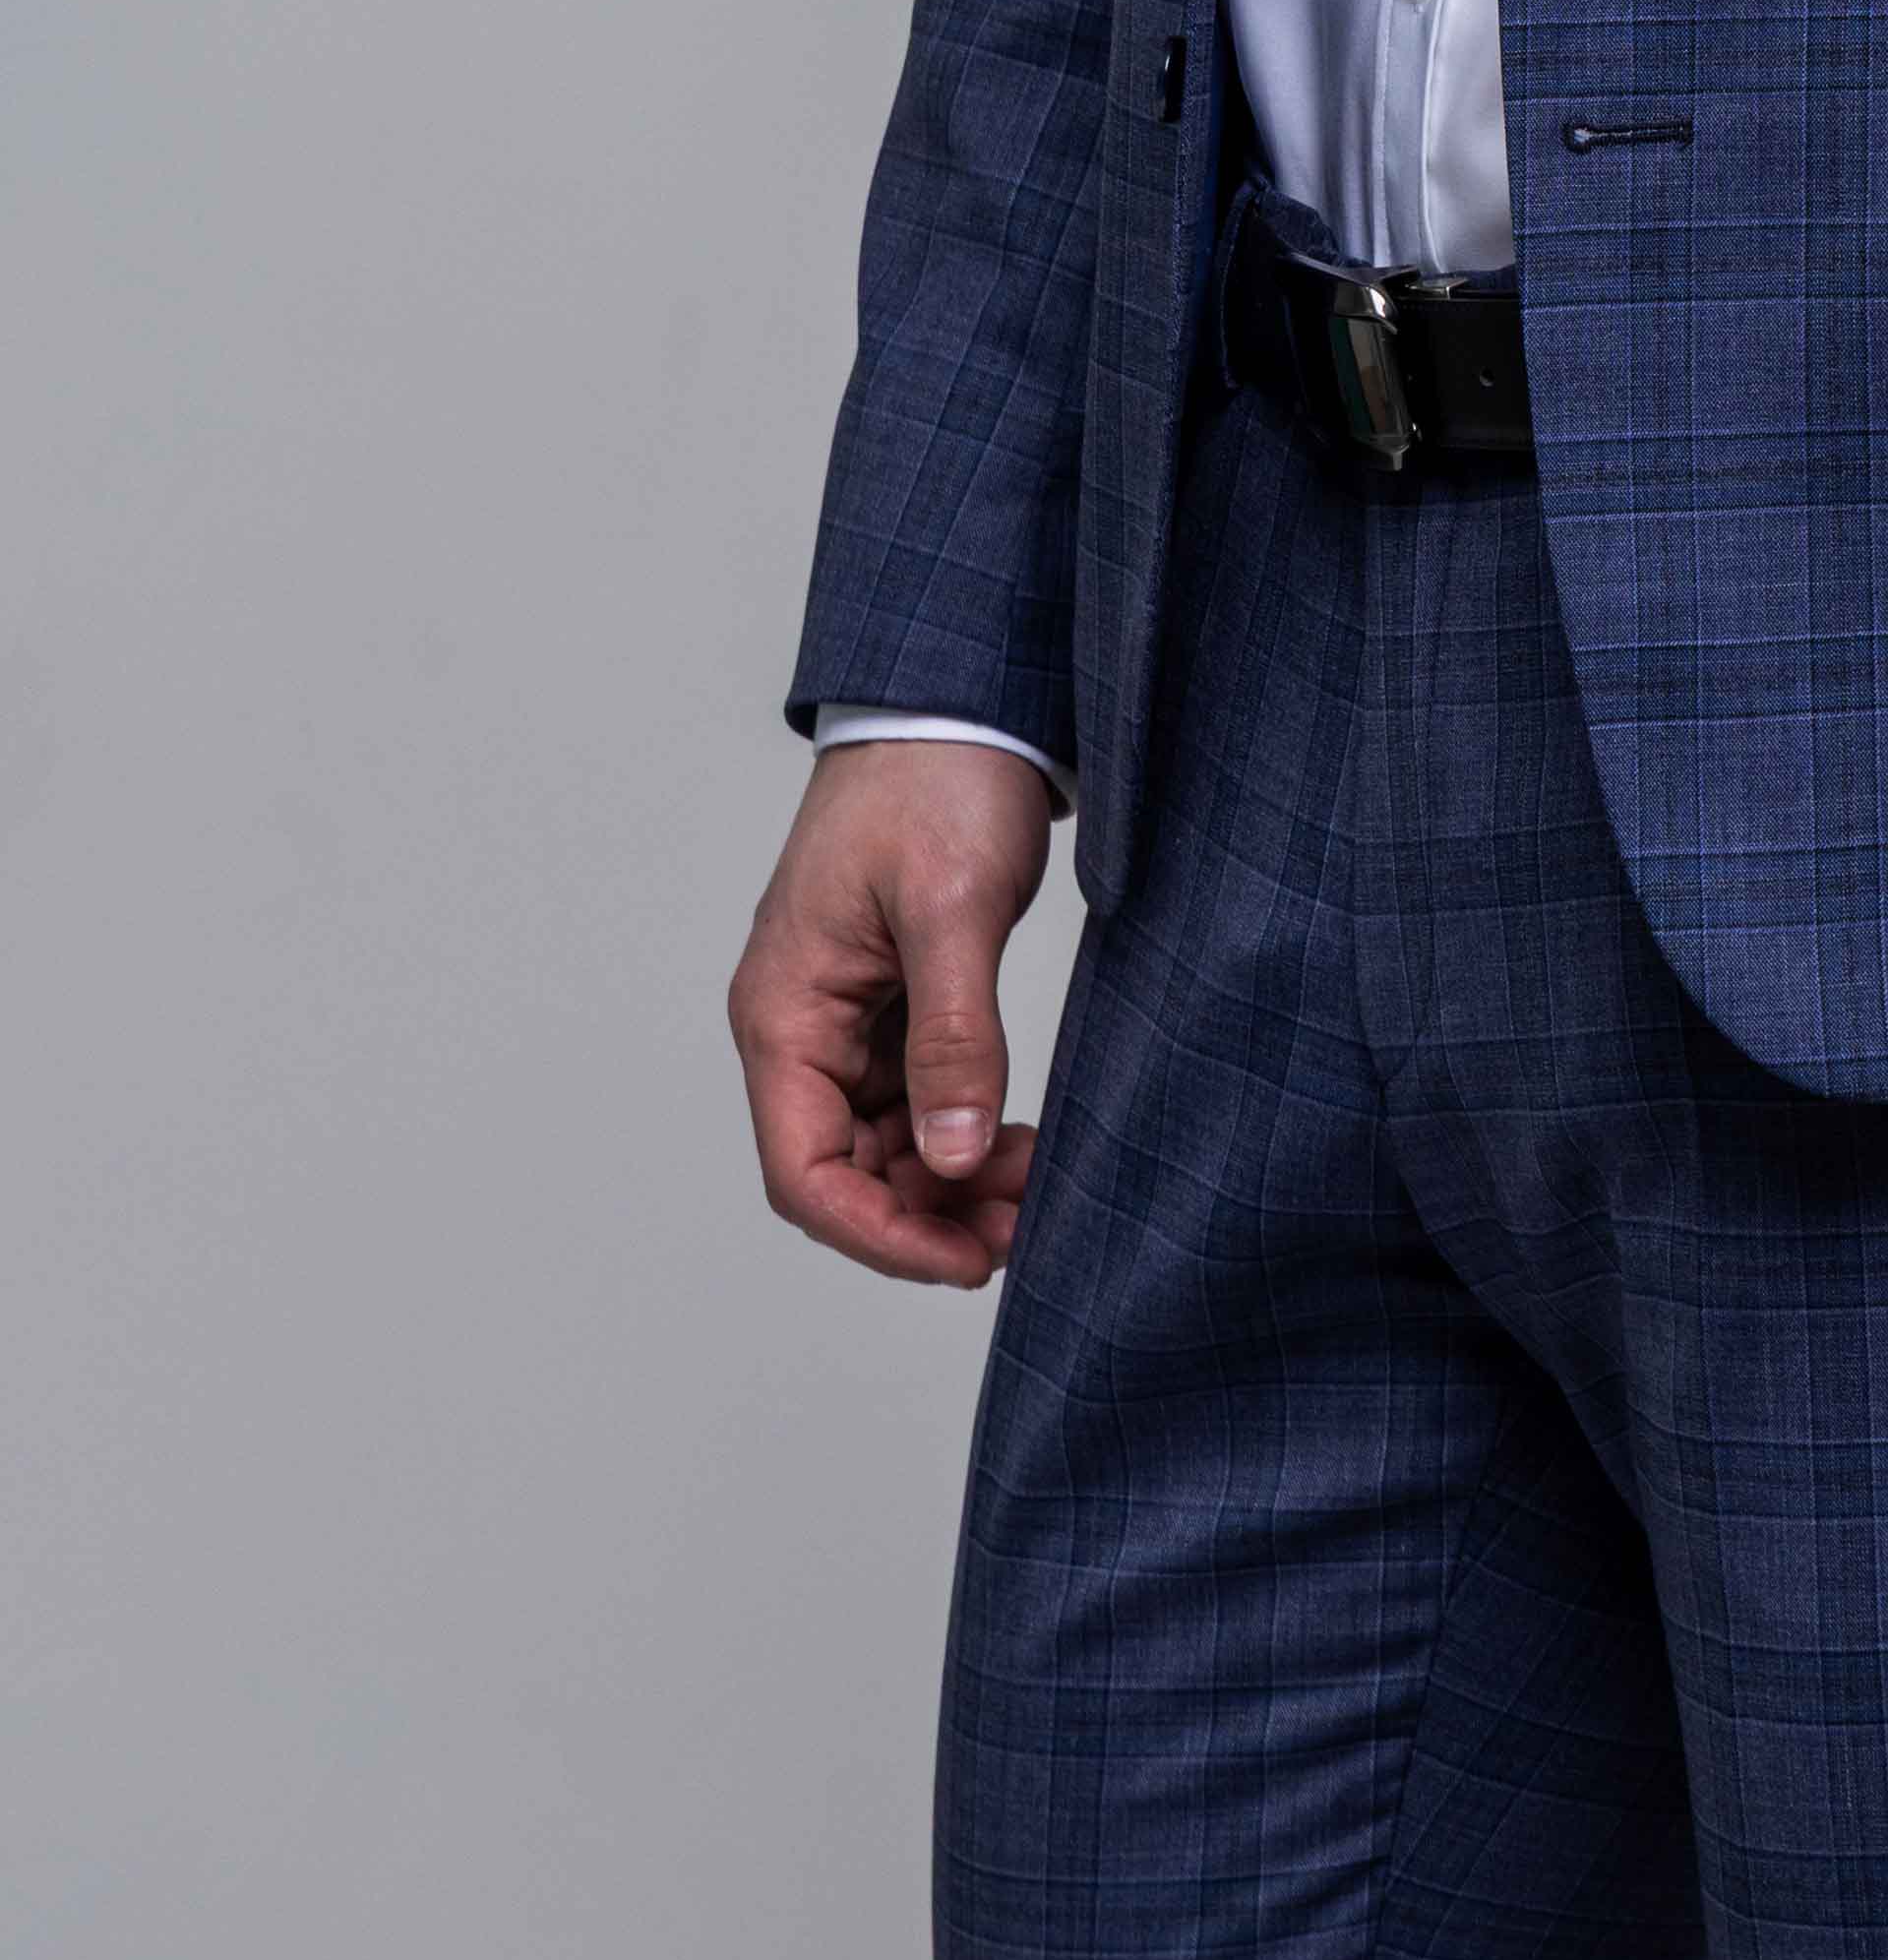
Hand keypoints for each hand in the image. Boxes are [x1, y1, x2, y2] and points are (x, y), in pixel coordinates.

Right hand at [729, 740, 1054, 1287]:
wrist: (963, 700)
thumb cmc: (938, 782)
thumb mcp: (952, 909)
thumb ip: (953, 1036)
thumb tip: (951, 1157)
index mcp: (784, 1009)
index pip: (805, 1172)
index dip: (880, 1235)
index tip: (967, 1259)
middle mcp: (801, 1023)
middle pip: (843, 1173)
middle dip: (926, 1216)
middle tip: (1022, 1225)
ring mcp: (845, 1015)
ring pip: (882, 1145)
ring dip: (947, 1181)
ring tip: (1031, 1185)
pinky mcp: (893, 1000)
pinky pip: (912, 1099)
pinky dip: (959, 1129)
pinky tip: (1015, 1136)